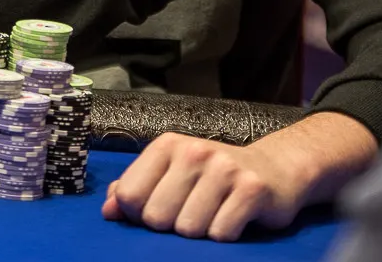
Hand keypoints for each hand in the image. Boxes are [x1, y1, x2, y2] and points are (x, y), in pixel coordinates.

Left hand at [102, 132, 307, 240]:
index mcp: (167, 145)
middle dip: (171, 227)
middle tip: (192, 213)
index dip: (139, 215)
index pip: (129, 196)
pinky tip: (234, 218)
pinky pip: (220, 234)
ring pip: (188, 229)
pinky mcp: (251, 189)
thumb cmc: (212, 177)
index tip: (159, 210)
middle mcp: (194, 151)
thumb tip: (108, 211)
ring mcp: (224, 168)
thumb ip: (135, 189)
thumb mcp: (171, 174)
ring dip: (200, 233)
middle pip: (156, 218)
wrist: (273, 169)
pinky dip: (224, 236)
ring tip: (214, 214)